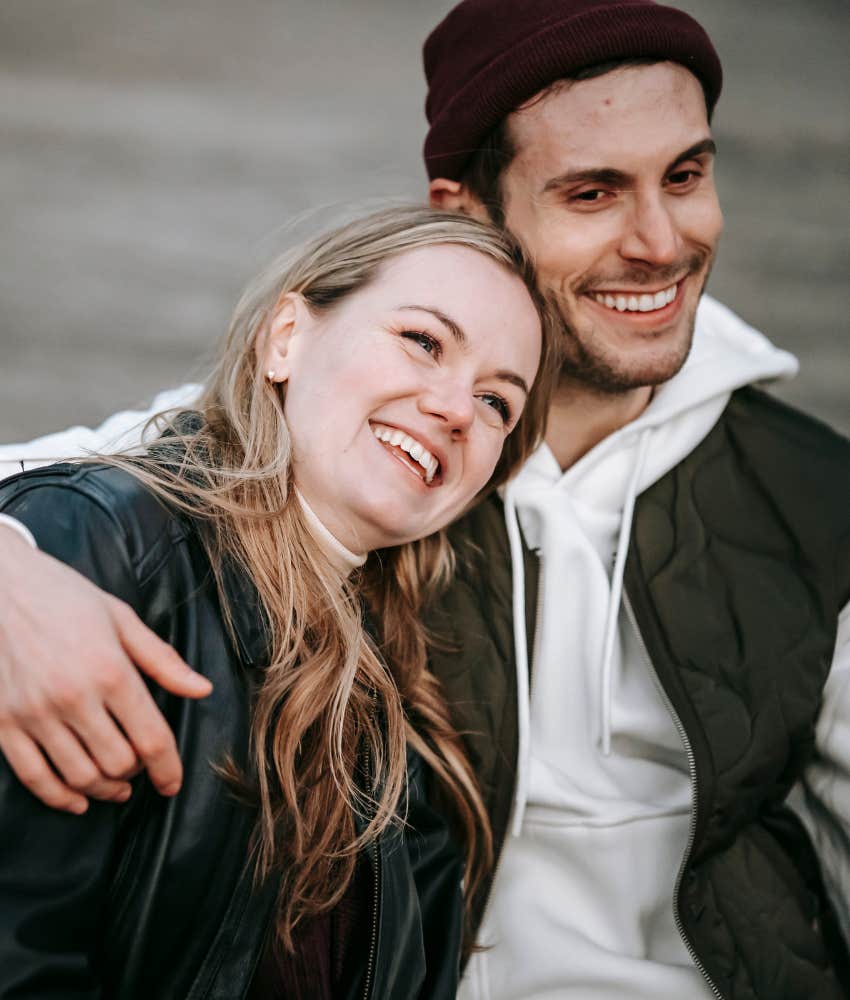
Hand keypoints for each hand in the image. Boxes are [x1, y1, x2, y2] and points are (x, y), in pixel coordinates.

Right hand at [0, 526, 211, 811]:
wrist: (1, 586)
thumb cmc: (66, 598)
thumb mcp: (122, 620)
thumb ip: (163, 661)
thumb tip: (203, 690)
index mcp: (110, 670)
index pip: (151, 738)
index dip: (169, 769)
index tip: (172, 782)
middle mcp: (73, 697)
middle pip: (119, 764)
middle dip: (137, 774)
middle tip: (141, 768)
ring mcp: (35, 714)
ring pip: (80, 777)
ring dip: (105, 789)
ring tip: (117, 785)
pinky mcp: (3, 724)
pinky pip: (34, 778)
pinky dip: (60, 798)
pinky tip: (78, 799)